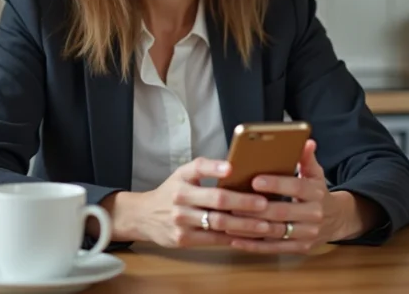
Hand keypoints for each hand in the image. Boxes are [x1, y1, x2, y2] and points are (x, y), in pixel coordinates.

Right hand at [125, 158, 286, 247]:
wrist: (143, 216)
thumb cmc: (171, 192)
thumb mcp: (182, 175)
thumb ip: (205, 171)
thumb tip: (238, 169)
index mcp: (182, 177)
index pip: (199, 168)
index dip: (215, 167)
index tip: (231, 168)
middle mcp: (180, 197)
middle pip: (216, 199)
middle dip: (243, 202)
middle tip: (264, 204)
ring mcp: (181, 220)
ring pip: (218, 222)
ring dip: (244, 225)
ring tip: (265, 225)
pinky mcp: (183, 239)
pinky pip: (214, 239)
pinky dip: (234, 239)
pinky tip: (250, 238)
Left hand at [228, 140, 382, 253]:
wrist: (337, 220)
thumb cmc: (317, 193)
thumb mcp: (315, 175)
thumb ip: (307, 159)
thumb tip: (306, 141)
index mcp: (316, 193)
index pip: (296, 187)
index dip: (276, 184)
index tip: (255, 180)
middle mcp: (313, 215)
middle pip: (282, 212)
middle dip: (256, 208)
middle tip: (232, 202)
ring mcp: (307, 234)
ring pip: (275, 232)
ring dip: (249, 228)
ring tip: (227, 220)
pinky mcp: (300, 248)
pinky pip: (274, 249)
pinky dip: (254, 245)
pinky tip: (235, 239)